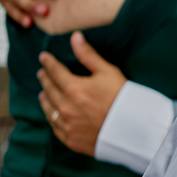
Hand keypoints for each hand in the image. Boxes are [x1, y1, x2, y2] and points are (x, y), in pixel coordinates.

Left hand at [37, 32, 125, 156]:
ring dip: (45, 98)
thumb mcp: (108, 72)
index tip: (43, 57)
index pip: (54, 71)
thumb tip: (75, 37)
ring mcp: (66, 124)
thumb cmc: (123, 98)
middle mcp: (65, 107)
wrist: (133, 129)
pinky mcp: (70, 139)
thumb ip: (88, 55)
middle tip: (42, 73)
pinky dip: (51, 116)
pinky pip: (54, 125)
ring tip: (44, 92)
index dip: (48, 62)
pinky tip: (52, 113)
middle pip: (48, 89)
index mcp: (73, 88)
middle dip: (44, 79)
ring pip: (48, 108)